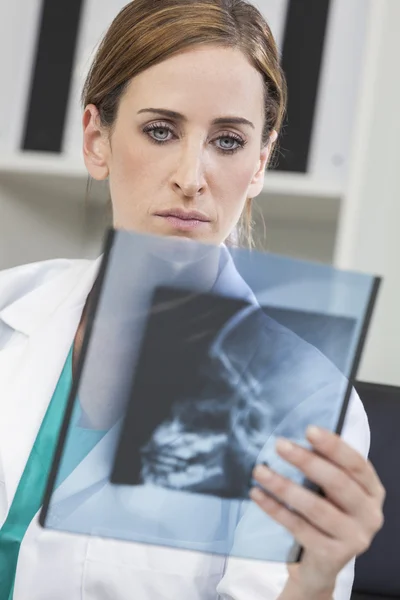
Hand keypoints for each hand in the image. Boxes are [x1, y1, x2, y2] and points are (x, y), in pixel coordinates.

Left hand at [250, 426, 384, 598]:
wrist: (322, 565)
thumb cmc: (327, 514)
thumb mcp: (333, 491)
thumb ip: (326, 467)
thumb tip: (294, 437)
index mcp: (372, 490)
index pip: (356, 463)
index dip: (333, 446)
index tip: (309, 429)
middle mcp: (370, 515)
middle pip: (337, 483)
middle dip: (306, 461)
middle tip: (279, 445)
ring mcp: (355, 538)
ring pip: (316, 507)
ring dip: (284, 486)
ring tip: (260, 471)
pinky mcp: (333, 556)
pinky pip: (299, 528)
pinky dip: (275, 509)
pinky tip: (258, 495)